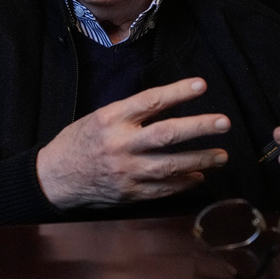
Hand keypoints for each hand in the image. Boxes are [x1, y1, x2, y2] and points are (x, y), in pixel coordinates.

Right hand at [36, 78, 230, 209]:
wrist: (55, 177)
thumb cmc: (79, 142)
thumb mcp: (99, 117)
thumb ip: (130, 113)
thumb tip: (168, 105)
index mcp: (111, 119)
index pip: (151, 101)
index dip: (178, 92)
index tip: (202, 85)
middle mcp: (120, 144)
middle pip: (167, 134)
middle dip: (199, 127)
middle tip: (224, 123)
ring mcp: (125, 171)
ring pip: (171, 166)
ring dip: (200, 160)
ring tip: (222, 155)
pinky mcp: (128, 193)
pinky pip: (162, 189)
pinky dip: (183, 183)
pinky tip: (199, 176)